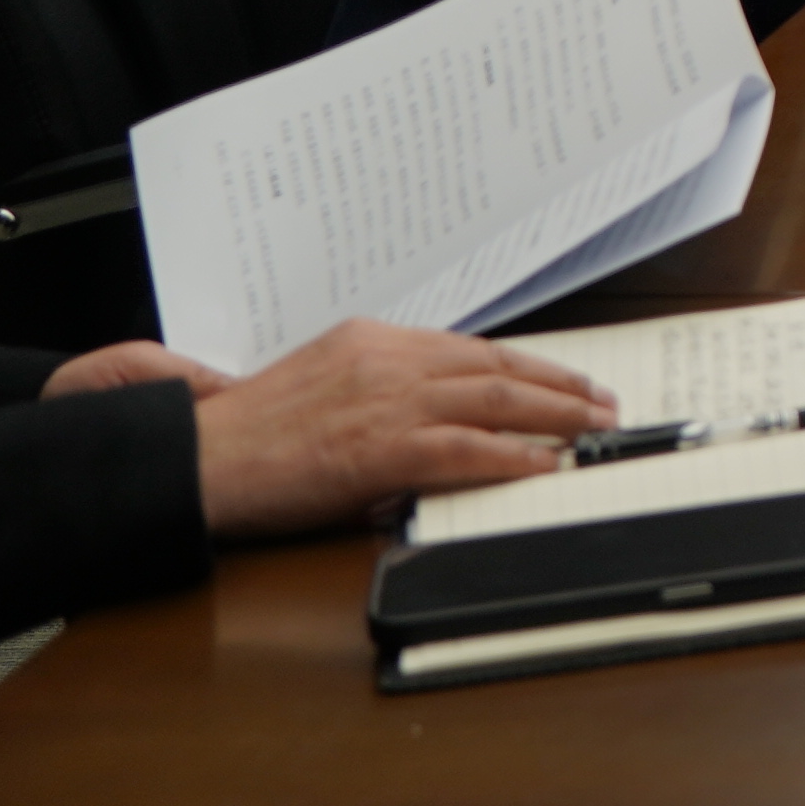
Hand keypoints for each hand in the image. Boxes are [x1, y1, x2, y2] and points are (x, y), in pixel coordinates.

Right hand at [110, 321, 616, 536]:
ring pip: (497, 399)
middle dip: (559, 384)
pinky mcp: (384, 448)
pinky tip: (546, 466)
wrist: (202, 459)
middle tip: (601, 401)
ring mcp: (390, 401)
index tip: (560, 377)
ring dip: (558, 415)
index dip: (525, 363)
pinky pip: (470, 448)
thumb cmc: (250, 434)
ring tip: (596, 428)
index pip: (470, 347)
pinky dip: (516, 457)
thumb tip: (433, 416)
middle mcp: (389, 360)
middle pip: (496, 366)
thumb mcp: (321, 384)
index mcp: (372, 339)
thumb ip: (378, 388)